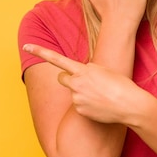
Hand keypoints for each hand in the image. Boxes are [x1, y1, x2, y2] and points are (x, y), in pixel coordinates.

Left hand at [23, 43, 141, 123]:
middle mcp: (76, 83)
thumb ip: (87, 70)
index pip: (56, 58)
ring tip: (99, 95)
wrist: (129, 105)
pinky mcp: (79, 110)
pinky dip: (86, 104)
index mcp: (82, 69)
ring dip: (80, 92)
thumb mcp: (103, 70)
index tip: (26, 46)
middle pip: (61, 77)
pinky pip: (78, 105)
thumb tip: (78, 73)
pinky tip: (99, 105)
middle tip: (83, 82)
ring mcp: (76, 97)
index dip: (40, 51)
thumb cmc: (120, 84)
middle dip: (68, 78)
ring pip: (72, 92)